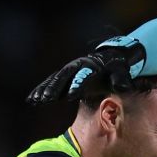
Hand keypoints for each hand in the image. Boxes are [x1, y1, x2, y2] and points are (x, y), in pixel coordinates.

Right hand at [28, 40, 145, 104]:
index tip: (71, 96)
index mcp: (93, 66)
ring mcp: (70, 69)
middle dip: (55, 88)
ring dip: (44, 89)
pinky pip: (51, 81)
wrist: (110, 56)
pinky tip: (32, 99)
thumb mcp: (122, 72)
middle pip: (64, 77)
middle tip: (46, 99)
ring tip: (34, 101)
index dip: (77, 85)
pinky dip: (41, 89)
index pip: (84, 76)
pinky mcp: (65, 74)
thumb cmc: (117, 67)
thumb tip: (124, 87)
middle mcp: (78, 66)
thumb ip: (121, 79)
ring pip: (55, 79)